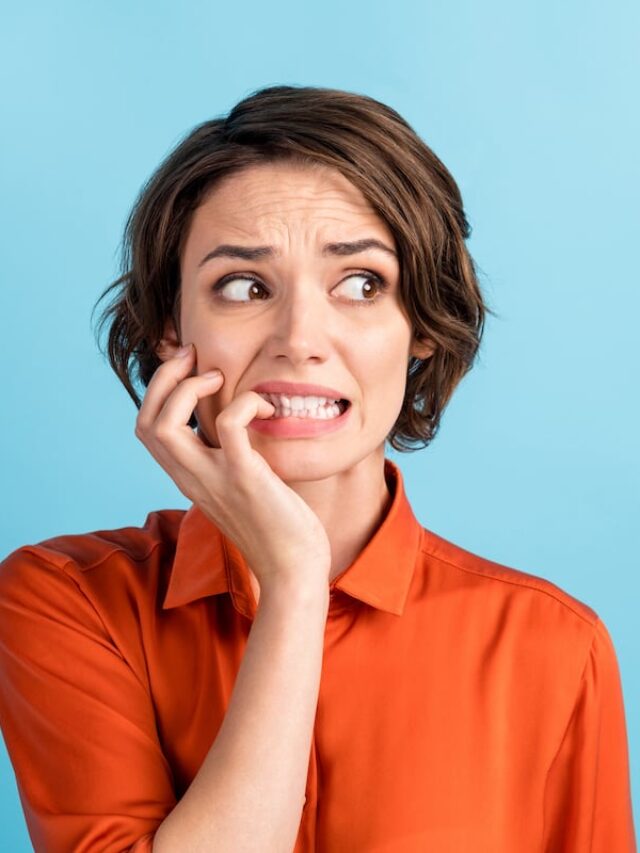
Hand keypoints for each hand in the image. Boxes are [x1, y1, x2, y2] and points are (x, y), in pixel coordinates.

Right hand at [134, 344, 331, 594]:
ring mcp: (215, 479)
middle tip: (196, 359)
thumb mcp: (239, 489)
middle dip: (164, 379)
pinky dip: (245, 402)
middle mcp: (192, 478)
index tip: (187, 368)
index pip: (146, 430)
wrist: (293, 571)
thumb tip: (236, 429)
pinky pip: (230, 425)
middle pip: (145, 422)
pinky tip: (266, 407)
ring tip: (221, 379)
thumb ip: (227, 462)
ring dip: (189, 388)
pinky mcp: (245, 478)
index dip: (159, 392)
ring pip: (166, 425)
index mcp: (188, 478)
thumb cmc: (276, 529)